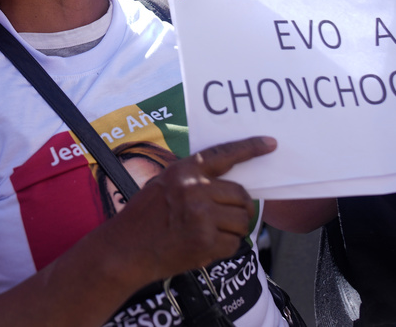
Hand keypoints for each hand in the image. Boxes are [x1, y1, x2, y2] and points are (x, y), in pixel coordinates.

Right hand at [105, 136, 275, 282]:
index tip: (270, 144)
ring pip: (242, 220)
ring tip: (212, 234)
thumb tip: (227, 185)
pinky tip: (205, 248)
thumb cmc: (142, 219)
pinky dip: (225, 248)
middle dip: (242, 208)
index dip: (250, 148)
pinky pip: (234, 244)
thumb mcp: (162, 186)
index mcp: (184, 171)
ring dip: (234, 230)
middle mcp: (194, 189)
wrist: (125, 250)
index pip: (224, 154)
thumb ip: (192, 181)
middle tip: (231, 216)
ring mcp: (201, 216)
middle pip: (241, 195)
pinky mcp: (205, 242)